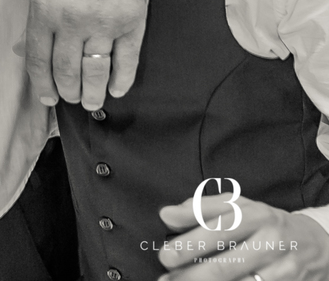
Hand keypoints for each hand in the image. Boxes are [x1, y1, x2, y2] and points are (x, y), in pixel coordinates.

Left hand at [27, 0, 150, 109]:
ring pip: (95, 72)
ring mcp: (104, 22)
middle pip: (67, 71)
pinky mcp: (131, 22)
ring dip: (93, 93)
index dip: (42, 84)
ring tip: (92, 102)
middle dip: (69, 92)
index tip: (47, 98)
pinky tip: (116, 88)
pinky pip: (126, 61)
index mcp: (45, 9)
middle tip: (72, 99)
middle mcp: (73, 19)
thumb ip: (40, 19)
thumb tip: (29, 53)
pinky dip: (121, 80)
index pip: (39, 59)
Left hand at [158, 193, 328, 279]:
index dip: (190, 244)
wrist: (317, 244)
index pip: (218, 230)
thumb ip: (200, 208)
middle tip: (167, 279)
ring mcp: (281, 271)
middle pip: (225, 265)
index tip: (166, 256)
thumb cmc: (266, 223)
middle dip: (191, 276)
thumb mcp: (238, 206)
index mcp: (255, 216)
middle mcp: (270, 244)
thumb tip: (166, 215)